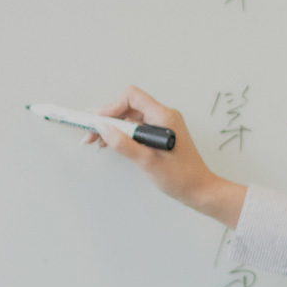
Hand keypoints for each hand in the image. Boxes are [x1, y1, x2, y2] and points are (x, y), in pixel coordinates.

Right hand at [88, 86, 246, 227]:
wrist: (198, 189)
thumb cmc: (179, 177)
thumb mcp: (147, 161)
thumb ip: (123, 143)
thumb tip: (102, 128)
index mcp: (164, 117)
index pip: (132, 97)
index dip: (111, 106)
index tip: (96, 121)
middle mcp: (164, 116)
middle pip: (128, 107)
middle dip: (107, 120)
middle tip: (88, 134)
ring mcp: (162, 125)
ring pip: (130, 119)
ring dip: (111, 128)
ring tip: (93, 141)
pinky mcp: (160, 135)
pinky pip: (137, 128)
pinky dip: (122, 135)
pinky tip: (108, 144)